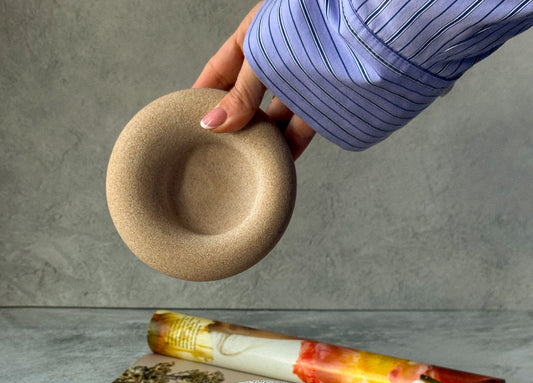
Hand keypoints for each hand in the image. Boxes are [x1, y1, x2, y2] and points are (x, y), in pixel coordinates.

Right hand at [193, 3, 314, 158]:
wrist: (369, 24)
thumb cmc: (308, 23)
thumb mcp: (262, 57)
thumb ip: (240, 94)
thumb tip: (212, 124)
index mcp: (253, 38)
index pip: (218, 72)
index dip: (201, 96)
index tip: (186, 122)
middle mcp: (274, 60)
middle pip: (245, 99)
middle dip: (231, 124)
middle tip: (214, 152)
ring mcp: (298, 81)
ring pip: (273, 116)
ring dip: (260, 139)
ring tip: (243, 164)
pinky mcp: (322, 100)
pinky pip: (300, 128)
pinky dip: (288, 146)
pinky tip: (275, 163)